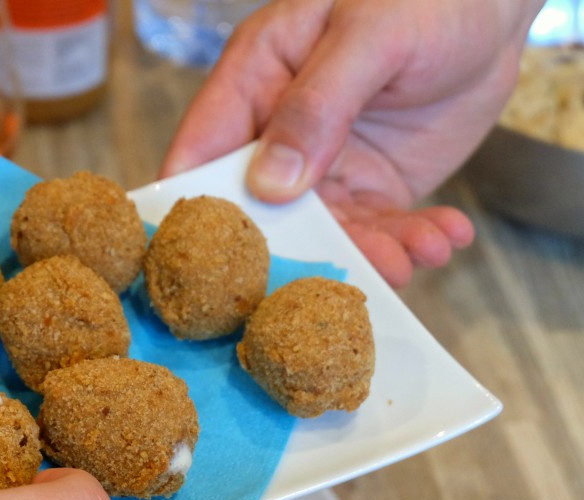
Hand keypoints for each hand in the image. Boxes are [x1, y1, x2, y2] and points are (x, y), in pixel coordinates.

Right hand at [162, 0, 544, 286]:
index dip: (193, 211)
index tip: (203, 265)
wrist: (491, 8)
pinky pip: (379, 230)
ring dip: (366, 254)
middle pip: (259, 213)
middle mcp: (277, 133)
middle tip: (324, 285)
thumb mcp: (368, 37)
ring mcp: (324, 166)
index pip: (200, 154)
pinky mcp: (371, 187)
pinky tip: (442, 239)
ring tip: (408, 259)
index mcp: (253, 82)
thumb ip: (316, 106)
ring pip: (325, 233)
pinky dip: (410, 243)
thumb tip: (269, 184)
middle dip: (292, 252)